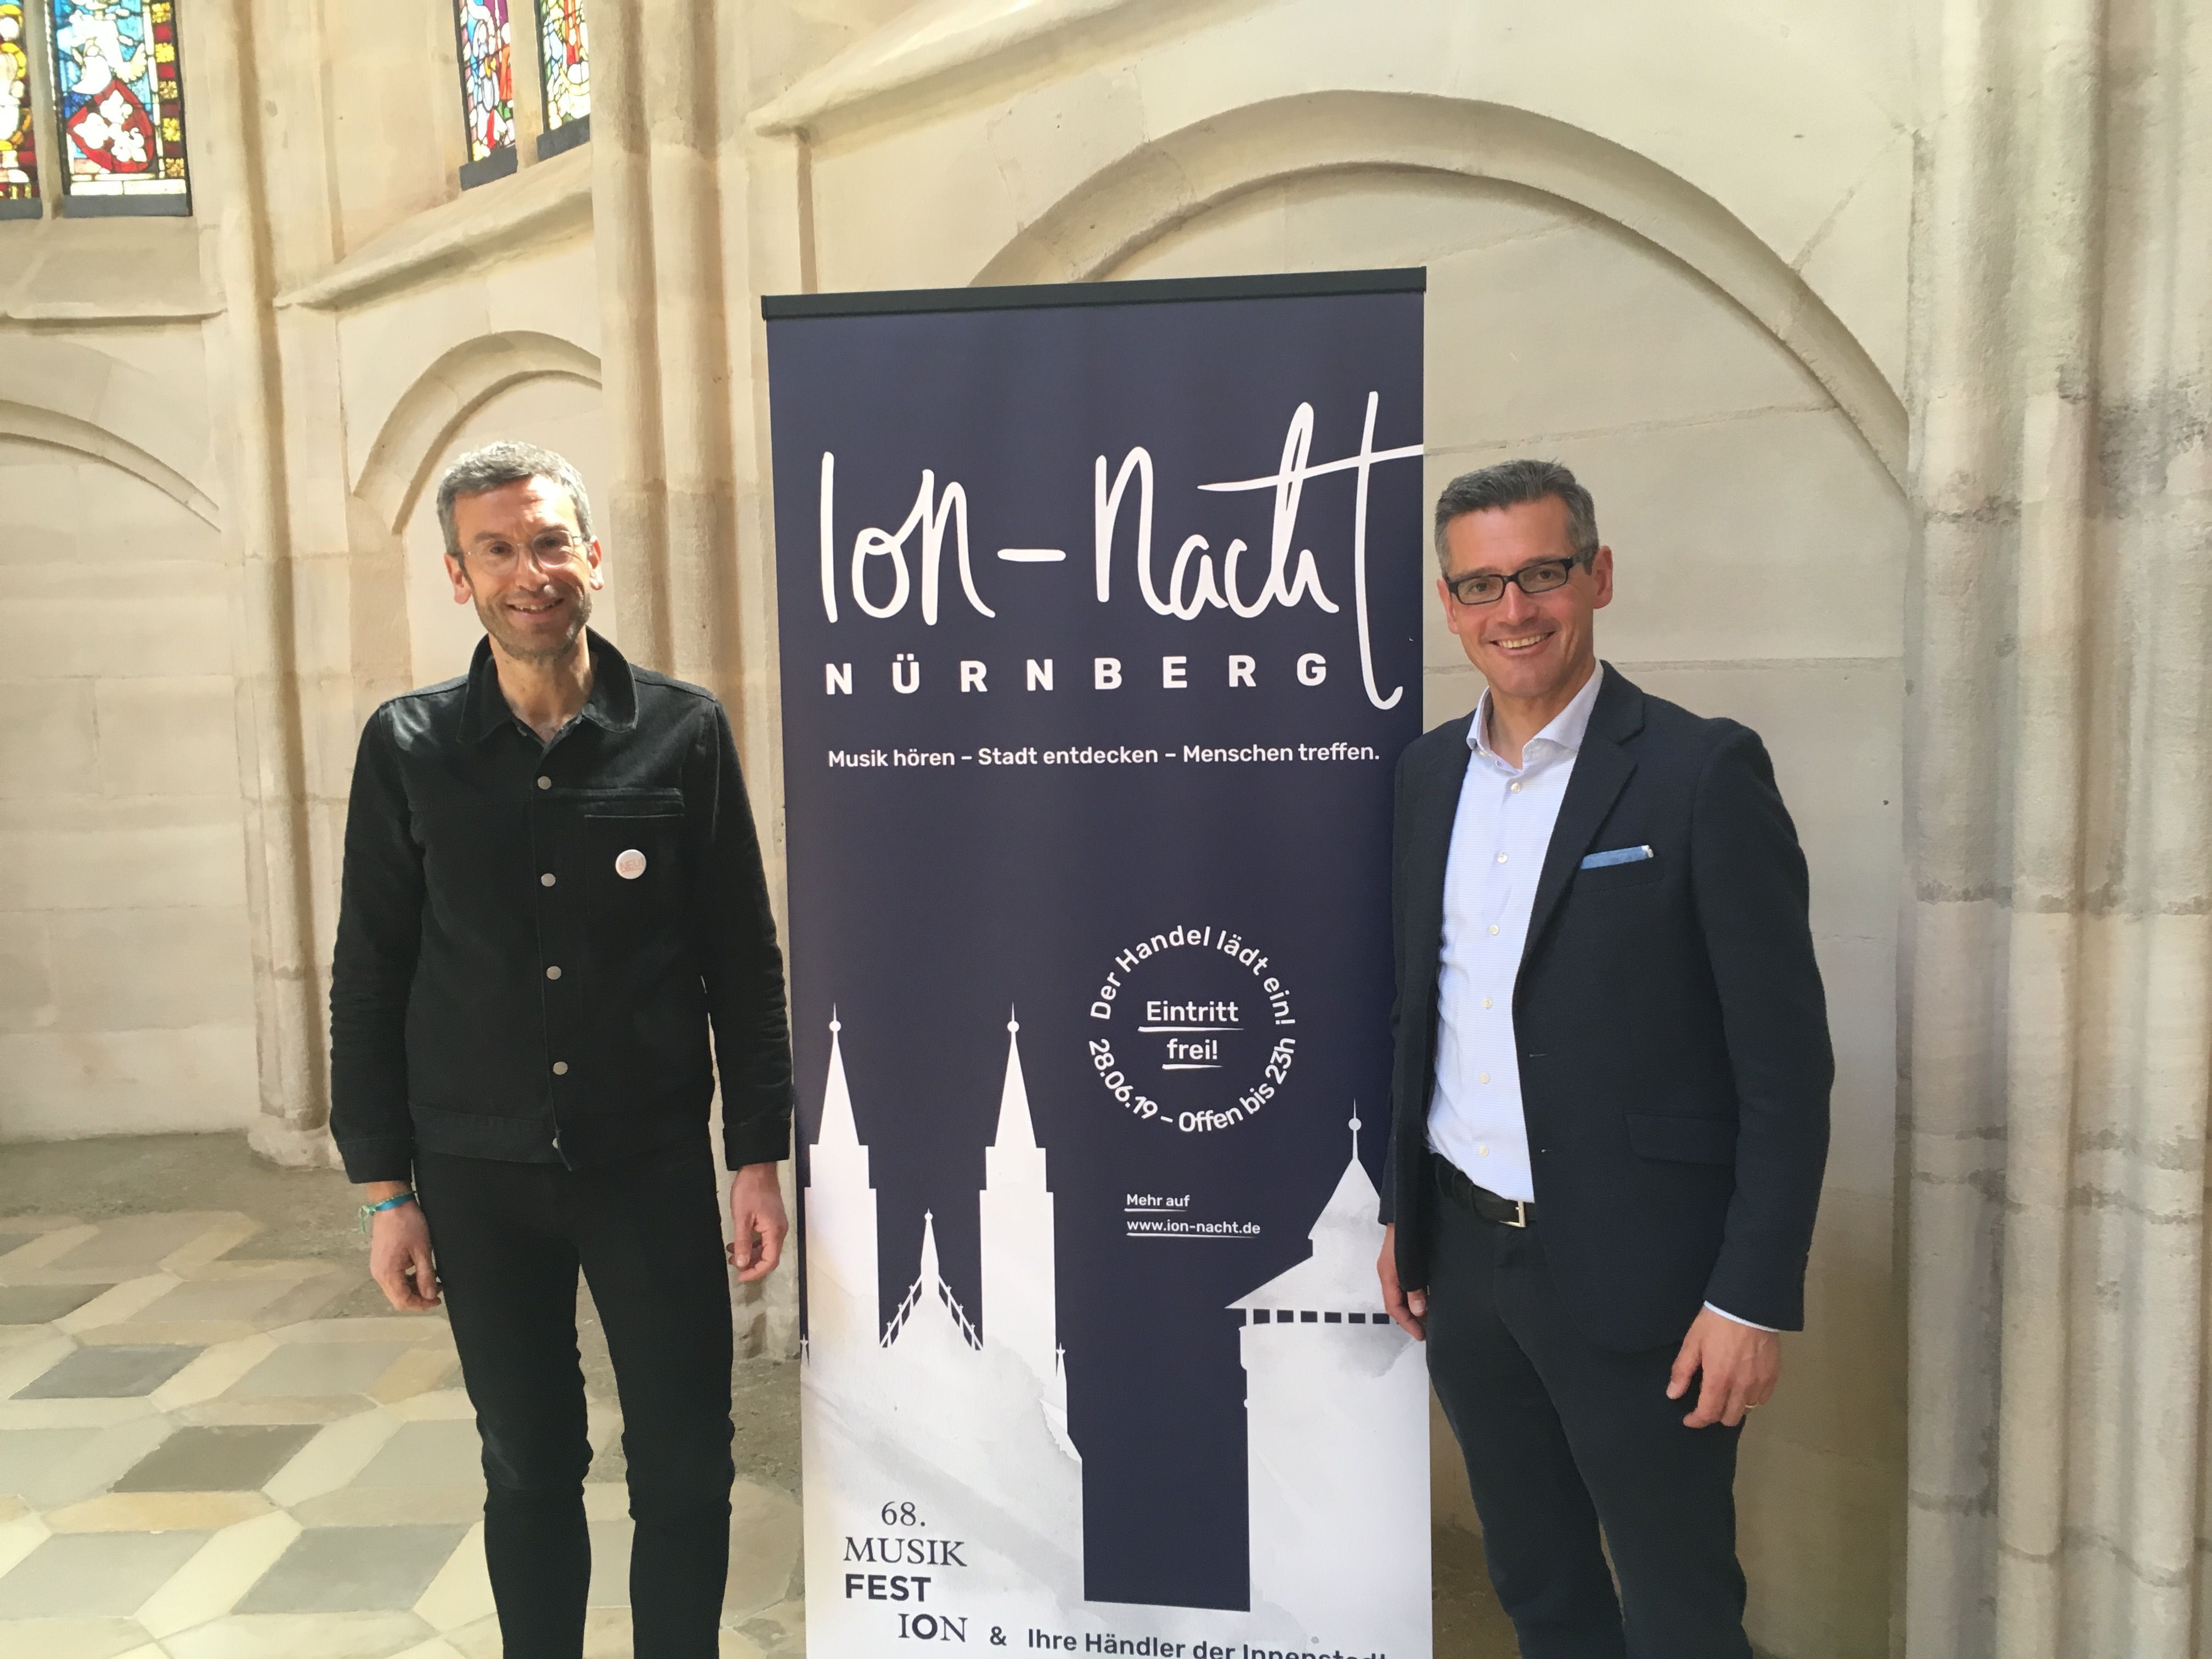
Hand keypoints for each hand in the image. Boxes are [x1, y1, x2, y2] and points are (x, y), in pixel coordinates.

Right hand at [366, 1188, 439, 1311]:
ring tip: (432, 1281)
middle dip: (418, 1298)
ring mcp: (378, 1268)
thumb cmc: (408, 1224)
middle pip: (397, 1298)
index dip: (421, 1305)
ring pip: (396, 1289)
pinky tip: (420, 1272)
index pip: (403, 1301)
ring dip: (413, 1289)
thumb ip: (426, 1275)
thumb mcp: (422, 1250)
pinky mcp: (380, 1261)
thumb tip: (430, 1296)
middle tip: (437, 1291)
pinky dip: (407, 1280)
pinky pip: (393, 1278)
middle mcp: (378, 1275)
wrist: (392, 1204)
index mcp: (387, 1274)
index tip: (437, 1300)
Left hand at [727, 1162, 788, 1282]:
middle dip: (751, 1264)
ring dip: (750, 1253)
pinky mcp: (772, 1219)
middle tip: (733, 1264)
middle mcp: (779, 1230)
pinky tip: (738, 1241)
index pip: (770, 1261)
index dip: (755, 1272)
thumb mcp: (742, 1217)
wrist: (758, 1168)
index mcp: (775, 1231)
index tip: (740, 1276)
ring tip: (731, 1252)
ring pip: (766, 1248)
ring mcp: (777, 1224)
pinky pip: (764, 1238)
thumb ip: (742, 1242)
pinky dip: (752, 1243)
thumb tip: (741, 1264)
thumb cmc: (750, 1190)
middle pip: (769, 1257)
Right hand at [1377, 1223, 1425, 1339]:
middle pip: (1397, 1304)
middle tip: (1426, 1330)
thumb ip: (1414, 1289)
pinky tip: (1426, 1299)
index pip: (1394, 1308)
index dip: (1407, 1323)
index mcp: (1388, 1278)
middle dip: (1410, 1319)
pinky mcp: (1402, 1263)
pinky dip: (1415, 1296)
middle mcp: (1389, 1276)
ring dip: (1413, 1308)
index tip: (1421, 1335)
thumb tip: (1418, 1311)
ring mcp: (1394, 1269)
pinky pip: (1406, 1286)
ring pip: (1402, 1295)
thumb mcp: (1409, 1267)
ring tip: (1428, 1319)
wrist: (1404, 1214)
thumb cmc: (1405, 1240)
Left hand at [1667, 1307, 1778, 1426]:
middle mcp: (1741, 1387)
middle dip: (1715, 1416)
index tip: (1689, 1419)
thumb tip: (1673, 1395)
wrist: (1748, 1305)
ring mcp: (1760, 1383)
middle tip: (1707, 1403)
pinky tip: (1743, 1387)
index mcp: (1719, 1381)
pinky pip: (1762, 1398)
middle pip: (1730, 1418)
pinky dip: (1752, 1398)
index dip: (1697, 1421)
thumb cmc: (1716, 1322)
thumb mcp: (1692, 1343)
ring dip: (1734, 1407)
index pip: (1708, 1414)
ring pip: (1748, 1410)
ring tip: (1726, 1394)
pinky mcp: (1773, 1375)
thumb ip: (1682, 1371)